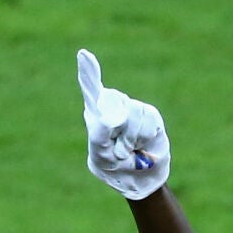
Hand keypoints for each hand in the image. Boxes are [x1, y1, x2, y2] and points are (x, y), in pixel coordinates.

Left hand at [78, 49, 170, 199]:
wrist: (139, 178)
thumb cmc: (113, 166)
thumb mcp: (101, 155)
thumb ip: (100, 135)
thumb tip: (113, 117)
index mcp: (95, 113)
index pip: (91, 88)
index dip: (89, 71)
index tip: (83, 54)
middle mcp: (114, 105)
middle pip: (113, 101)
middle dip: (115, 126)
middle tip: (118, 150)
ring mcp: (133, 108)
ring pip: (130, 115)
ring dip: (129, 139)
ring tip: (127, 150)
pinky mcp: (150, 115)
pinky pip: (146, 123)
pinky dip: (143, 139)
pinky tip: (141, 145)